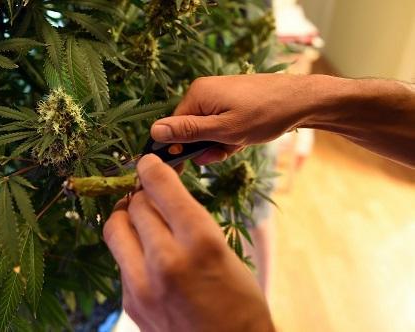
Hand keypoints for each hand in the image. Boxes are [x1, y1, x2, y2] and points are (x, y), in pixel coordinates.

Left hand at [103, 154, 273, 331]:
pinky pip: (120, 259)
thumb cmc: (241, 305)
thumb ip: (192, 223)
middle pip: (135, 204)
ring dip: (127, 216)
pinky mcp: (130, 302)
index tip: (148, 163)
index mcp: (201, 243)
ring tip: (140, 219)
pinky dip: (131, 249)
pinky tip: (148, 256)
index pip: (162, 188)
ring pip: (116, 227)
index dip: (152, 169)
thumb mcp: (227, 254)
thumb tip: (162, 199)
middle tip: (150, 195)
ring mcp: (142, 284)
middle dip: (143, 194)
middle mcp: (167, 260)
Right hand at [151, 74, 323, 164]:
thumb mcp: (224, 130)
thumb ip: (188, 132)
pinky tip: (246, 137)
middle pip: (192, 129)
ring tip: (241, 142)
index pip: (173, 127)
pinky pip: (222, 124)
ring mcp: (220, 95)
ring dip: (222, 143)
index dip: (179, 149)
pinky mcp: (232, 101)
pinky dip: (231, 136)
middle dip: (207, 146)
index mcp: (197, 94)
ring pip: (209, 130)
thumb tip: (154, 132)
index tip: (184, 168)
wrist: (302, 101)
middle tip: (226, 151)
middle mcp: (205, 91)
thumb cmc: (264, 115)